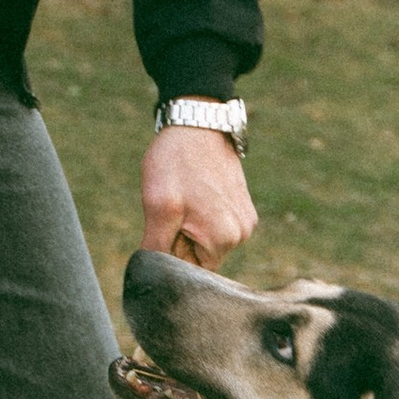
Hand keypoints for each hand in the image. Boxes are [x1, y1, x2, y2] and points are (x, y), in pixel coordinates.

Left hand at [141, 125, 256, 267]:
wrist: (196, 122)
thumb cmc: (176, 162)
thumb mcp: (158, 207)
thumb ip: (156, 248)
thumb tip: (152, 277)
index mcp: (225, 238)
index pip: (192, 271)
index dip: (172, 254)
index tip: (165, 227)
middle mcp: (242, 233)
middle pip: (201, 257)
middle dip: (181, 240)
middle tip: (172, 210)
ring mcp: (245, 219)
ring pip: (207, 240)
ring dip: (189, 226)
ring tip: (185, 198)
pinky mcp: (242, 205)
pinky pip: (216, 224)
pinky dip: (200, 214)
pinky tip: (194, 192)